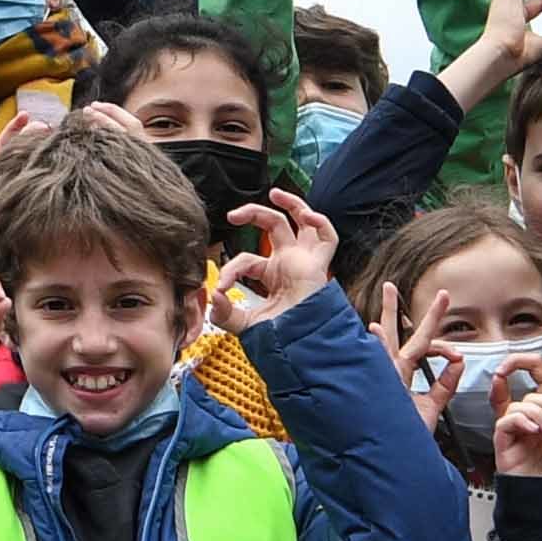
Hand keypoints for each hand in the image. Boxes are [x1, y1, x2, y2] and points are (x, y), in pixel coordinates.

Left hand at [205, 184, 341, 328]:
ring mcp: (305, 261)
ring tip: (274, 193)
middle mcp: (289, 262)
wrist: (299, 347)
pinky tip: (307, 216)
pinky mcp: (320, 265)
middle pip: (274, 225)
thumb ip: (225, 313)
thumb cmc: (279, 337)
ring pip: (304, 222)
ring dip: (292, 203)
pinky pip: (328, 237)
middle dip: (254, 213)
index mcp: (272, 273)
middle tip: (232, 215)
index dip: (231, 269)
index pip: (246, 259)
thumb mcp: (244, 323)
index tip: (221, 285)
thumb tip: (214, 296)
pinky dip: (321, 222)